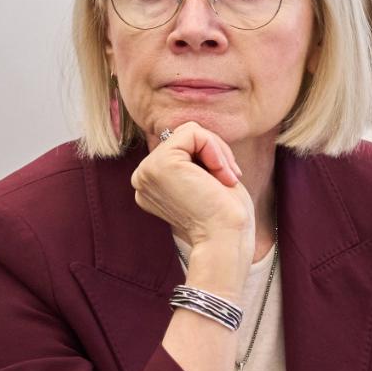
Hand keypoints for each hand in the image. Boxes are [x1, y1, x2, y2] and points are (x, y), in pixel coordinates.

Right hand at [130, 121, 254, 260]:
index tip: (226, 181)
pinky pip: (193, 132)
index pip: (181, 146)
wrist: (225, 240)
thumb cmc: (225, 217)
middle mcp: (143, 177)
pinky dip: (215, 149)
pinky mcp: (160, 164)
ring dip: (217, 151)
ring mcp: (147, 170)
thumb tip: (191, 130)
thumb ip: (192, 157)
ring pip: (190, 132)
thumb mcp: (204, 179)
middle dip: (215, 152)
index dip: (210, 156)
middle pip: (184, 136)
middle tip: (228, 180)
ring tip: (224, 179)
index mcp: (152, 183)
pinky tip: (219, 174)